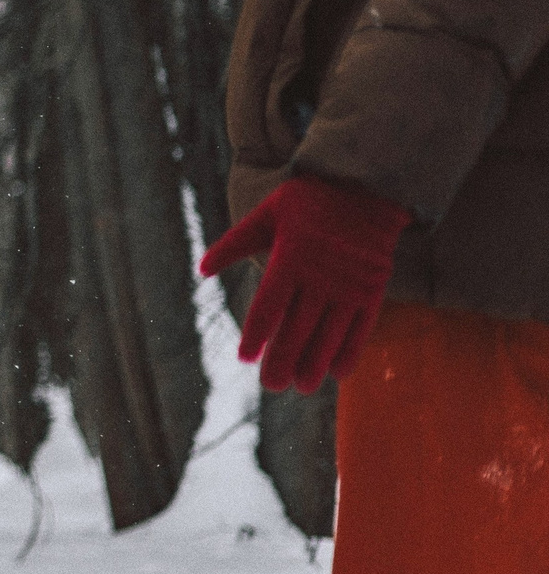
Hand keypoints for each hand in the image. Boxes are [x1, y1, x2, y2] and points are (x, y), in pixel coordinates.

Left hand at [198, 174, 410, 393]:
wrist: (365, 186)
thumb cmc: (306, 200)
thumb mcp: (265, 214)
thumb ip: (232, 244)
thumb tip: (201, 270)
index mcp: (290, 256)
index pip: (269, 306)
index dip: (256, 335)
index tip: (245, 359)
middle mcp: (320, 275)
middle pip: (298, 327)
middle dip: (283, 360)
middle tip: (270, 386)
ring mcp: (349, 285)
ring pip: (329, 333)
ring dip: (315, 363)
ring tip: (301, 387)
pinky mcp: (373, 289)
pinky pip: (361, 328)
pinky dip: (349, 351)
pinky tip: (337, 373)